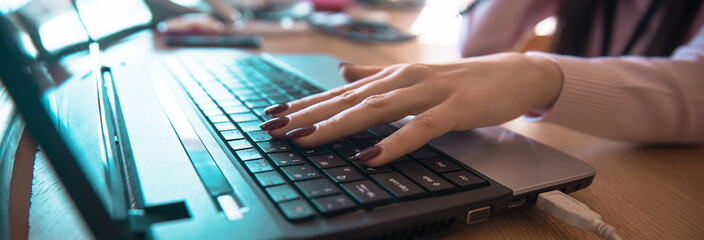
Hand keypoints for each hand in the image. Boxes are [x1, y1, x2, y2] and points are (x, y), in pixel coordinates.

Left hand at [260, 52, 562, 166]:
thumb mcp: (413, 78)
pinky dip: (394, 143)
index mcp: (392, 77)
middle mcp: (404, 81)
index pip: (340, 92)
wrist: (513, 74)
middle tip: (274, 129)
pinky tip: (370, 156)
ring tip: (307, 139)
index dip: (306, 104)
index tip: (273, 115)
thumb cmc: (462, 81)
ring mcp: (428, 93)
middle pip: (348, 100)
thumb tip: (342, 71)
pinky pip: (420, 129)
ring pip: (376, 110)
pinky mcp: (454, 109)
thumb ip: (376, 76)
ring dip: (338, 126)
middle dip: (309, 116)